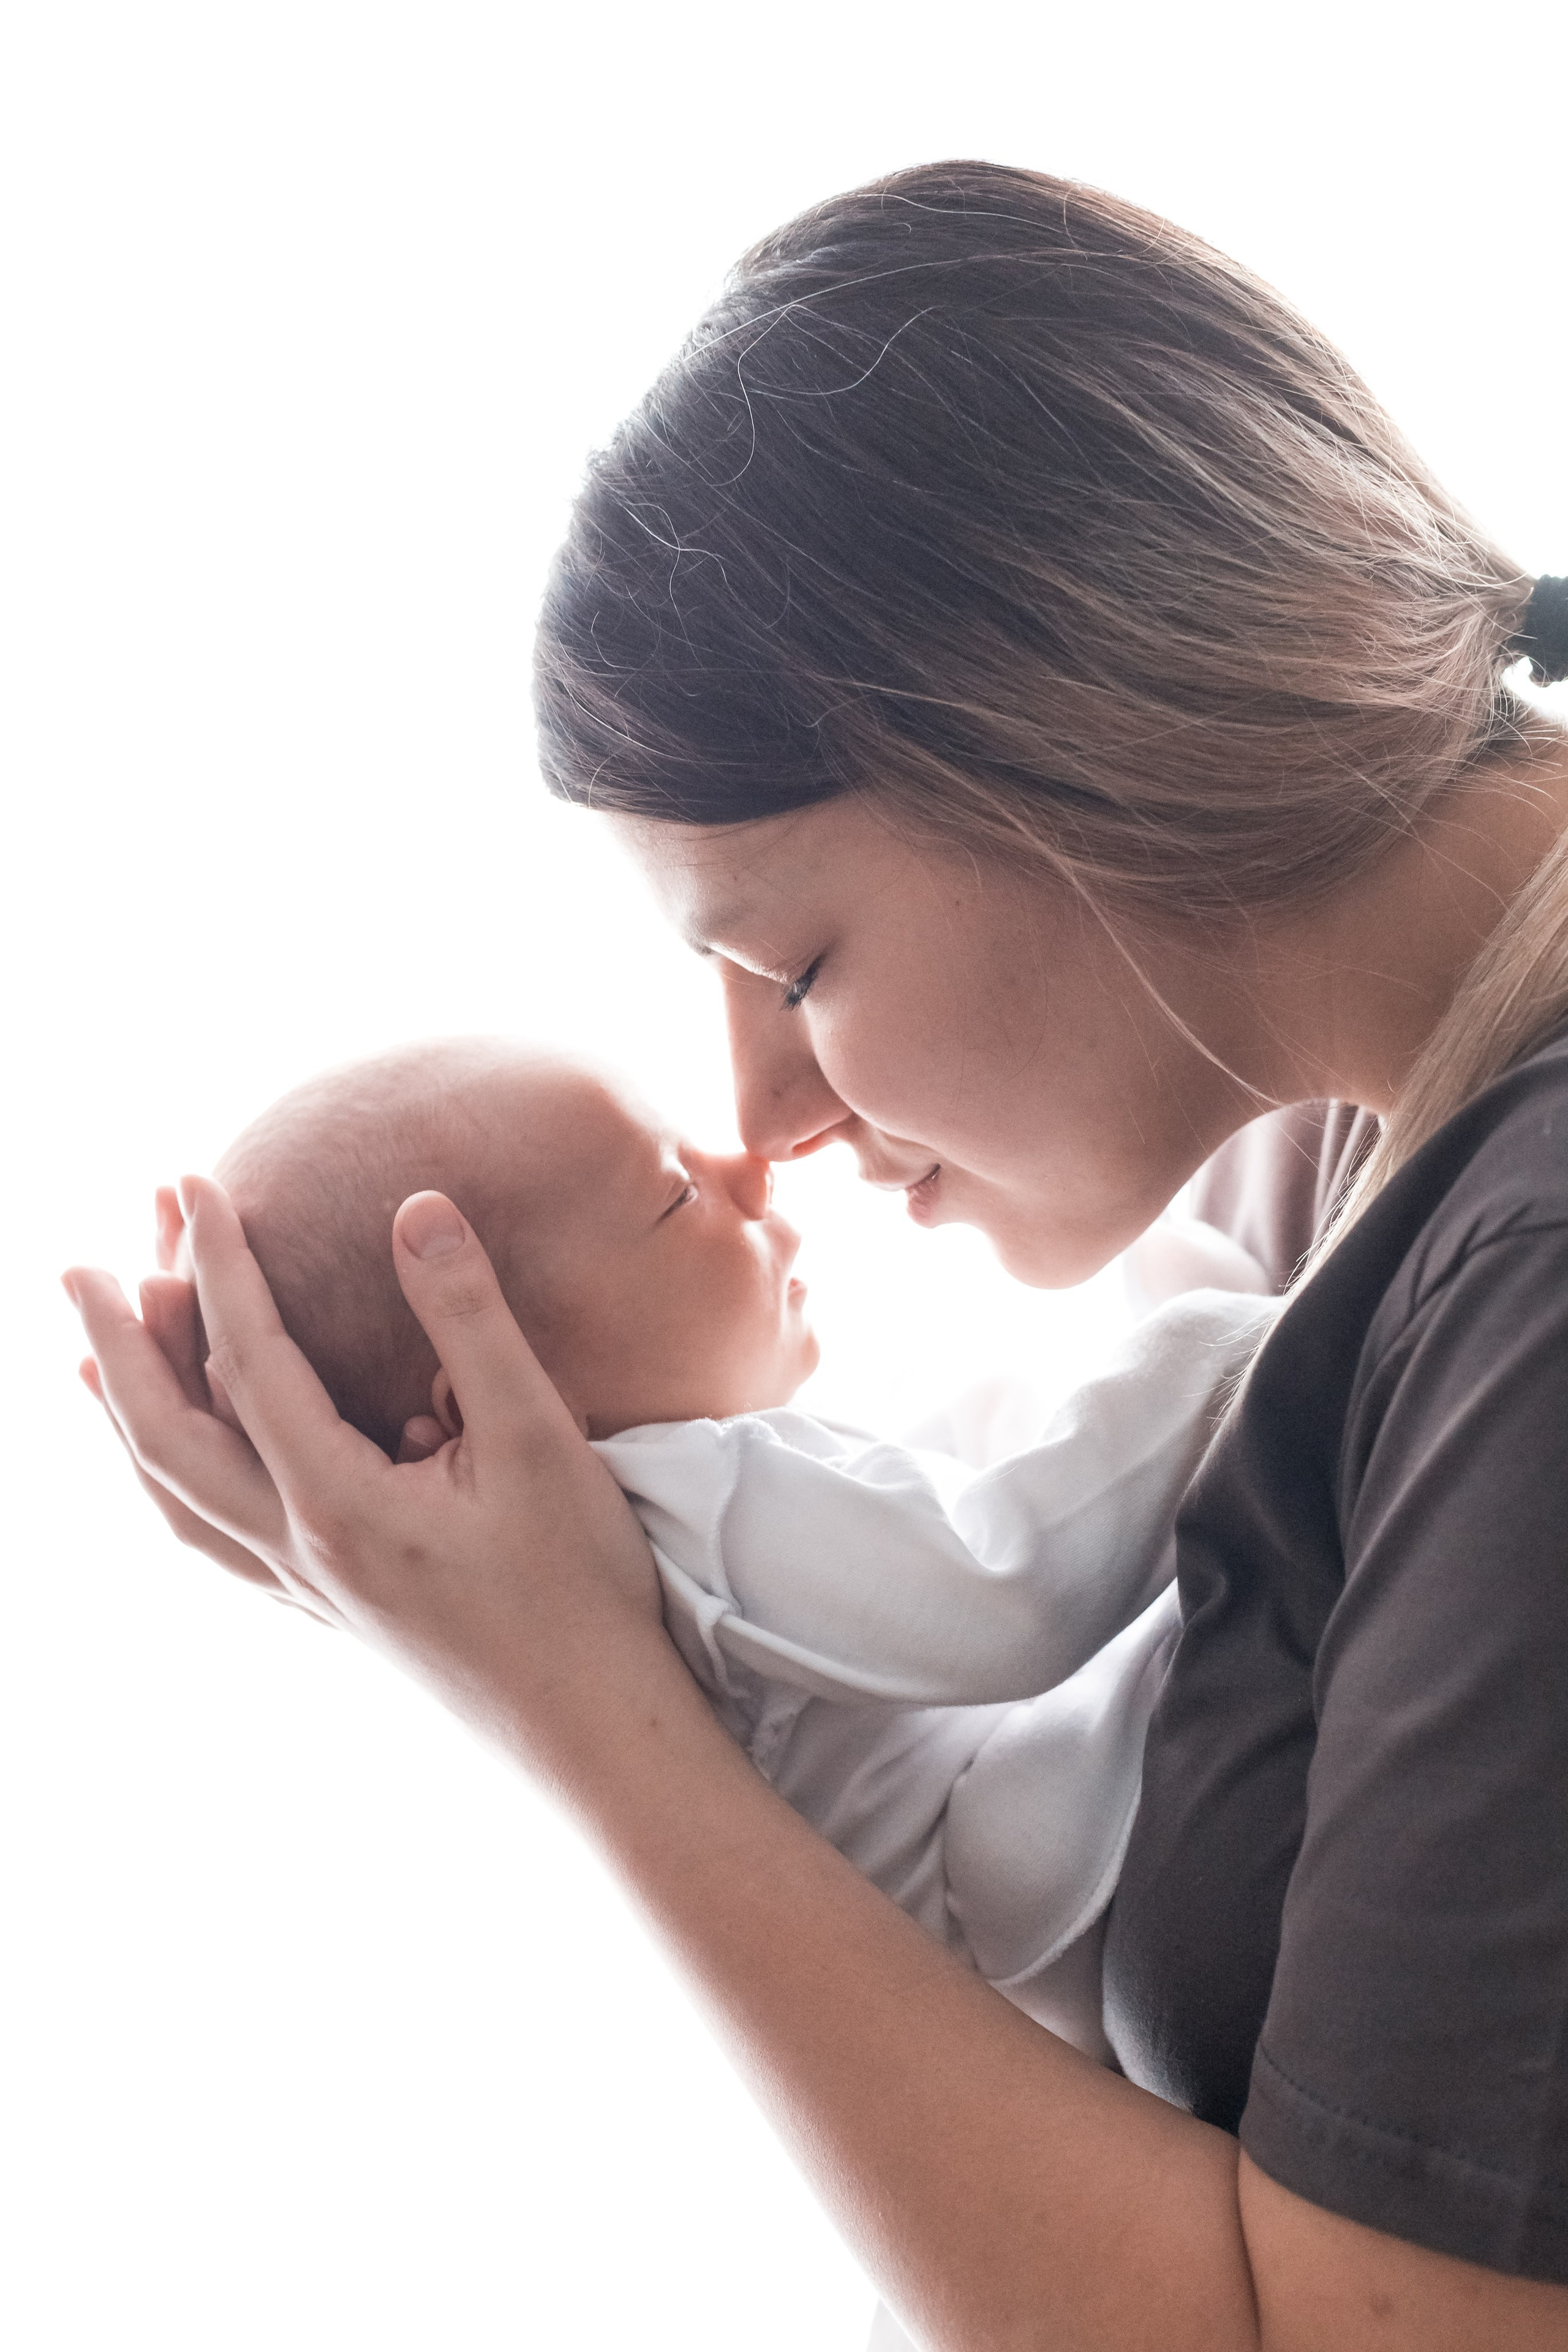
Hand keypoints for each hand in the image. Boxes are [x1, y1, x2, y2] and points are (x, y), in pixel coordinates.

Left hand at [66, 1179, 666, 1771]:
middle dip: (117, 1348)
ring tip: (90, 1356)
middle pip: (166, 1439)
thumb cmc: (577, 1583)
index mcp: (338, 1504)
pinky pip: (211, 1536)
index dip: (219, 1267)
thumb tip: (415, 1210)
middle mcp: (297, 1550)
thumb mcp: (536, 1436)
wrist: (592, 1723)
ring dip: (126, 1418)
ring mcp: (304, 1586)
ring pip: (175, 1497)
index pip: (249, 1363)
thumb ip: (470, 1320)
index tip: (198, 1188)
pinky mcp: (328, 1604)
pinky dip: (171, 1482)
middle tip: (78, 1270)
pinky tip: (177, 1461)